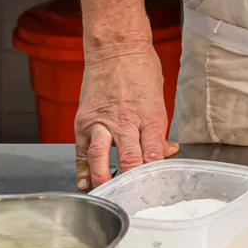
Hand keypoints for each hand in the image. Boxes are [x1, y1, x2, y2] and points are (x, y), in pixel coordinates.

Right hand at [74, 44, 178, 190]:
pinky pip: (81, 152)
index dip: (155, 176)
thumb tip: (166, 153)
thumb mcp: (159, 100)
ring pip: (101, 158)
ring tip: (108, 195)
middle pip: (130, 160)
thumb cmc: (141, 71)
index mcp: (150, 117)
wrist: (115, 48)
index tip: (155, 191)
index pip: (154, 155)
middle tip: (133, 200)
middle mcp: (125, 122)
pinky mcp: (83, 122)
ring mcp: (101, 122)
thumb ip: (159, 132)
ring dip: (104, 180)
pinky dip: (83, 170)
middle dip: (132, 183)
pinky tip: (87, 184)